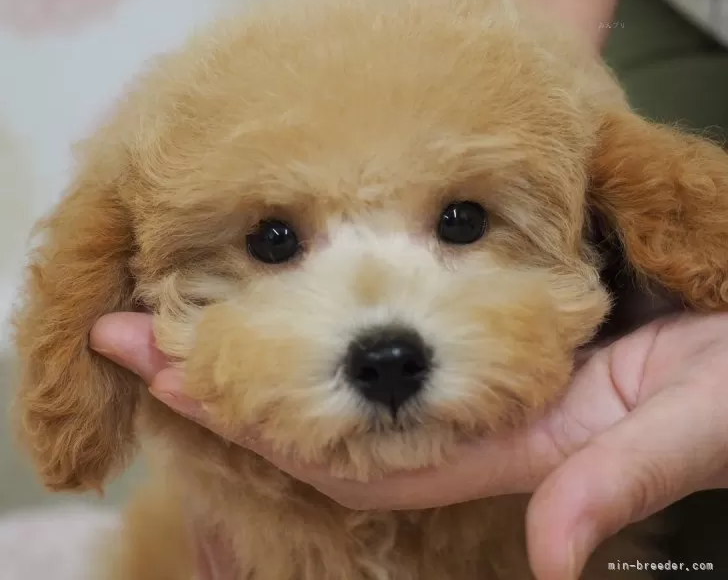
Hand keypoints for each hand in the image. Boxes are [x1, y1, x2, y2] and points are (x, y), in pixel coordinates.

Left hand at [91, 312, 727, 579]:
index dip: (256, 424)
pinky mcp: (503, 327)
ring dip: (264, 336)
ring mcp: (485, 369)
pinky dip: (333, 312)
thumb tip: (555, 559)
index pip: (353, 453)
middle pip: (326, 409)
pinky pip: (395, 329)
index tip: (163, 374)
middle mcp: (480, 409)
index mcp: (513, 440)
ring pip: (349, 367)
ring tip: (176, 299)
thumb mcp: (700, 421)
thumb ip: (626, 481)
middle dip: (222, 374)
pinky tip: (291, 283)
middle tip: (125, 326)